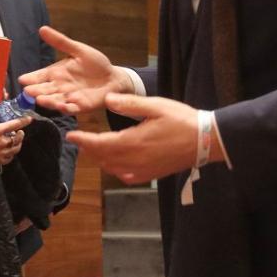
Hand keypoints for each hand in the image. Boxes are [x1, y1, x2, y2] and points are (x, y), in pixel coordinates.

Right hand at [0, 97, 29, 166]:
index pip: (16, 124)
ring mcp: (0, 153)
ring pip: (15, 149)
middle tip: (20, 131)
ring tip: (16, 140)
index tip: (29, 119)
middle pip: (18, 138)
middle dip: (20, 134)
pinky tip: (9, 151)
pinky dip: (11, 154)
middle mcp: (1, 142)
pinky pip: (9, 158)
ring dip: (18, 144)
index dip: (24, 121)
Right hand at [19, 26, 131, 113]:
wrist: (113, 78)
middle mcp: (59, 87)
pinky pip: (71, 108)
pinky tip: (61, 105)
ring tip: (40, 99)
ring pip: (54, 100)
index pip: (39, 76)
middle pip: (44, 90)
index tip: (22, 79)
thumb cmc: (95, 64)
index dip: (31, 78)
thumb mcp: (78, 50)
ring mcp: (68, 98)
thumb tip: (42, 29)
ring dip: (47, 101)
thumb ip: (60, 42)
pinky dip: (65, 108)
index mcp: (56, 73)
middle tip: (27, 91)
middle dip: (36, 91)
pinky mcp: (80, 106)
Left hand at [68, 94, 221, 183]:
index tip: (71, 135)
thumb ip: (129, 104)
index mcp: (134, 142)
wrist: (205, 141)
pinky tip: (115, 162)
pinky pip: (126, 175)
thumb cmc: (181, 120)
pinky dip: (115, 169)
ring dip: (100, 159)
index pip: (100, 144)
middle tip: (79, 140)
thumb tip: (107, 100)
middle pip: (103, 158)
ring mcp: (143, 170)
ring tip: (93, 148)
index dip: (83, 141)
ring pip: (112, 168)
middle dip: (89, 149)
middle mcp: (135, 160)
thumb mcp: (155, 106)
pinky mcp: (151, 175)